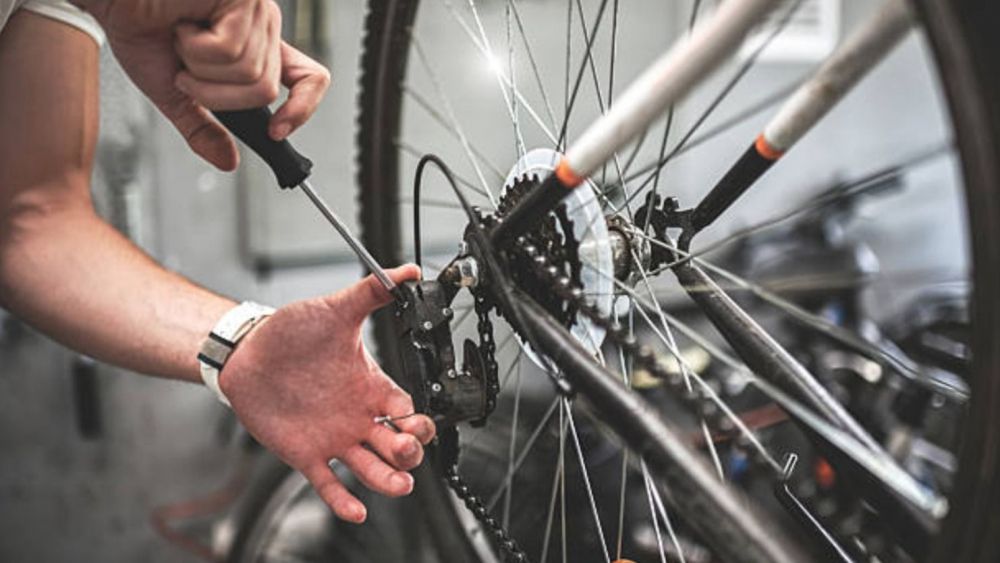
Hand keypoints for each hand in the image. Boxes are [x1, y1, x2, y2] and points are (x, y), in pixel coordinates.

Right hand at [81, 0, 329, 169]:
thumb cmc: (139, 27)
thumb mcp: (174, 93)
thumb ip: (203, 127)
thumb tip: (228, 161)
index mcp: (255, 46)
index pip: (309, 78)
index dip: (303, 108)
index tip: (277, 131)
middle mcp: (262, 25)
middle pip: (266, 90)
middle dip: (216, 93)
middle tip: (186, 70)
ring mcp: (255, 8)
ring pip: (250, 73)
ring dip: (201, 68)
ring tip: (181, 41)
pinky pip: (231, 49)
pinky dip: (195, 47)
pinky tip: (182, 24)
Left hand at [219, 265, 435, 522]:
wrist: (247, 351)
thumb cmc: (293, 331)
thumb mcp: (336, 309)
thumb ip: (373, 293)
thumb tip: (409, 272)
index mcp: (371, 387)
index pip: (408, 413)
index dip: (419, 424)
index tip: (417, 423)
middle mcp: (358, 417)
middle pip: (398, 447)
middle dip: (409, 454)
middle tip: (406, 451)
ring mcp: (334, 438)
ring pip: (371, 469)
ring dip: (388, 481)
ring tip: (398, 485)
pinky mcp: (306, 454)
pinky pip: (329, 483)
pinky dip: (343, 500)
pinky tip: (356, 510)